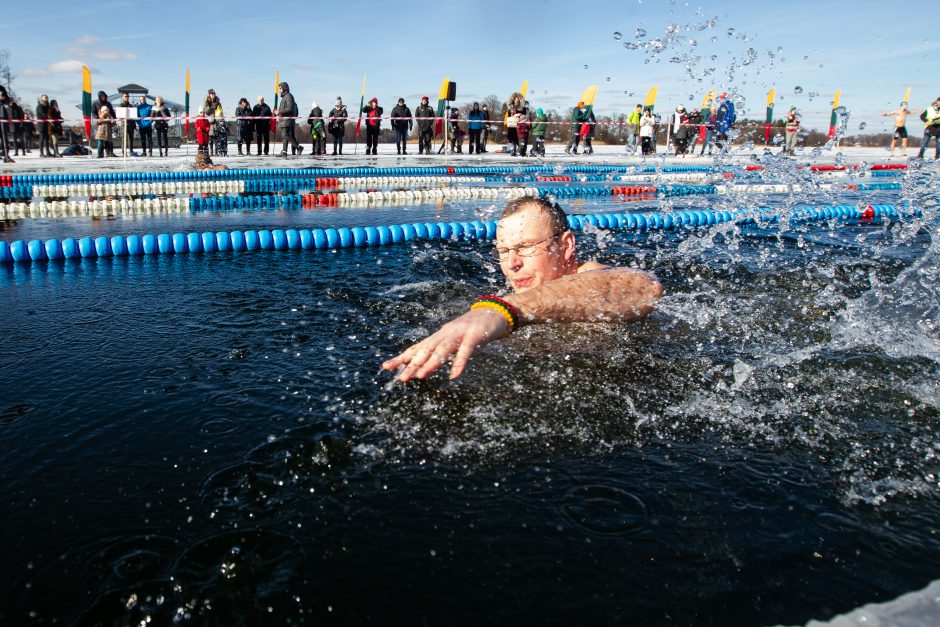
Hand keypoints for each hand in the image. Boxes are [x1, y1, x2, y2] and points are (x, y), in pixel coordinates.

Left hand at [382, 307, 510, 380]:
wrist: (495, 311)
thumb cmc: (474, 329)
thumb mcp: (454, 340)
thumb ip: (440, 350)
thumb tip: (423, 365)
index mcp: (440, 336)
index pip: (418, 348)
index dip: (402, 357)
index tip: (387, 367)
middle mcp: (446, 333)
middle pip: (427, 349)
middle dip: (413, 364)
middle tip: (402, 379)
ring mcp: (460, 333)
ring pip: (443, 349)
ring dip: (431, 363)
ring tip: (421, 376)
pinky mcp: (476, 335)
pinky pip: (466, 350)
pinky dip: (459, 363)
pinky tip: (454, 376)